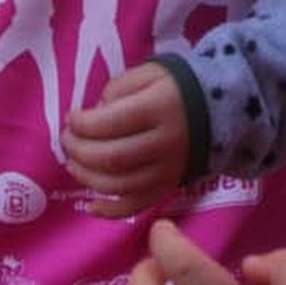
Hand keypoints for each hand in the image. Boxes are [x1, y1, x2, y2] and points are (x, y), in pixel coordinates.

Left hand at [63, 64, 188, 216]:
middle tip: (66, 140)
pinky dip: (110, 211)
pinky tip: (89, 206)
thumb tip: (93, 116)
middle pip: (112, 157)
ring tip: (72, 163)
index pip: (111, 123)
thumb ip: (118, 89)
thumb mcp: (148, 72)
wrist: (219, 110)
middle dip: (79, 151)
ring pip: (120, 186)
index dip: (82, 124)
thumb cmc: (174, 87)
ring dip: (87, 178)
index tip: (70, 118)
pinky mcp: (168, 188)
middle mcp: (165, 143)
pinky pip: (136, 207)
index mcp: (160, 108)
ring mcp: (168, 170)